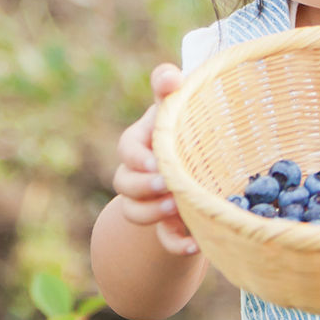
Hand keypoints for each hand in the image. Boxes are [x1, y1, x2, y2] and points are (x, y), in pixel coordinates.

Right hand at [111, 64, 198, 254]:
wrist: (196, 176)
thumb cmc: (185, 132)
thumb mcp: (178, 110)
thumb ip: (170, 89)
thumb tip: (170, 75)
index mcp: (141, 143)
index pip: (127, 147)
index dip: (136, 156)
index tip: (154, 160)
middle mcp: (136, 174)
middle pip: (124, 182)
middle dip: (143, 185)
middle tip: (167, 184)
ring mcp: (147, 202)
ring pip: (133, 212)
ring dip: (153, 211)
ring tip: (178, 206)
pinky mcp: (164, 227)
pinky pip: (161, 240)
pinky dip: (175, 243)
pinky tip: (194, 243)